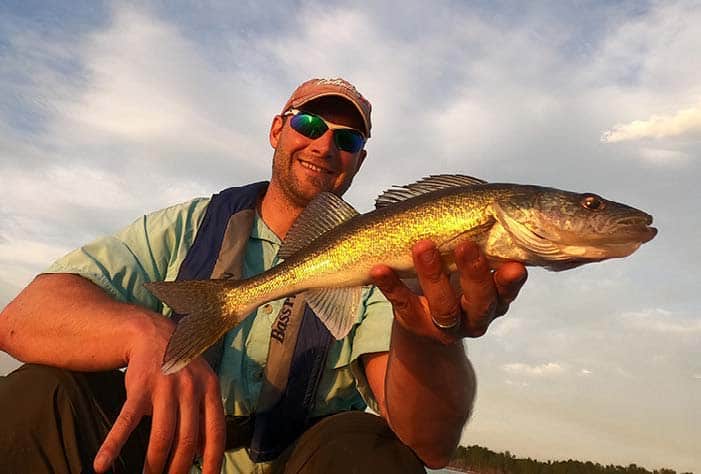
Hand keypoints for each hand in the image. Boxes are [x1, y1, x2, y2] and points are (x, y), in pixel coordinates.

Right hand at [93, 314, 224, 473]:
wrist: (152, 333)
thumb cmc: (179, 366)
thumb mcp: (201, 384)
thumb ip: (204, 415)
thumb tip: (205, 454)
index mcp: (210, 389)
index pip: (216, 432)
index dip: (212, 460)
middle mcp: (190, 389)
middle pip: (186, 440)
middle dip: (179, 468)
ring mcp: (164, 387)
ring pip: (161, 436)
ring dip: (154, 464)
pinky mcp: (138, 388)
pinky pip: (126, 422)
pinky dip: (113, 445)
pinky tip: (102, 464)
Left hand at [370, 240, 526, 343]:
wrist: (427, 326)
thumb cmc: (457, 281)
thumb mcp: (473, 267)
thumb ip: (484, 245)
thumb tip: (493, 207)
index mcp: (495, 299)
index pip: (507, 290)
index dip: (510, 280)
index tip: (514, 265)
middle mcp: (475, 316)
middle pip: (480, 300)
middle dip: (474, 273)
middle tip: (466, 245)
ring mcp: (445, 325)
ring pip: (444, 306)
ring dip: (433, 275)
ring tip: (423, 246)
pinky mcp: (415, 323)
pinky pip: (402, 305)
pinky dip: (391, 285)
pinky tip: (380, 268)